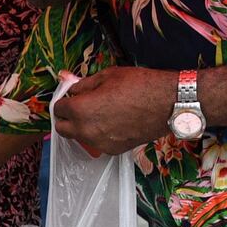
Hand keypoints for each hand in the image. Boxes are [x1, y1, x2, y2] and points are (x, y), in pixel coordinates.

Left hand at [52, 67, 177, 154]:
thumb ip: (83, 83)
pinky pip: (96, 142)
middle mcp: (85, 130)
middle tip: (80, 106)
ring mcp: (98, 143)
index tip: (73, 96)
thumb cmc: (140, 86)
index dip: (64, 100)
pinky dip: (98, 134)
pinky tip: (112, 122)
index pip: (58, 109)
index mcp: (80, 110)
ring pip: (79, 137)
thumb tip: (67, 82)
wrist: (168, 104)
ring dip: (82, 126)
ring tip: (100, 112)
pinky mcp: (112, 150)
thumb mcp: (107, 76)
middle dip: (66, 117)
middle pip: (62, 128)